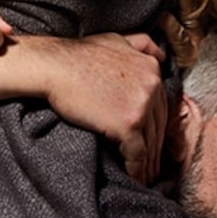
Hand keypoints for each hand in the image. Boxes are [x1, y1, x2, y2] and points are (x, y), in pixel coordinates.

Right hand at [45, 33, 170, 184]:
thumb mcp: (118, 39)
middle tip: (155, 165)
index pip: (161, 105)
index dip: (158, 126)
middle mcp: (153, 86)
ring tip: (147, 176)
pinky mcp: (128, 124)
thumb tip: (161, 54)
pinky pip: (138, 153)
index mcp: (152, 68)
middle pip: (159, 125)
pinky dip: (138, 169)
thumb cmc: (79, 55)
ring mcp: (142, 106)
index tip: (157, 141)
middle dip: (157, 148)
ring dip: (150, 163)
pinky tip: (135, 178)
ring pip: (151, 142)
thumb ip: (143, 45)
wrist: (54, 67)